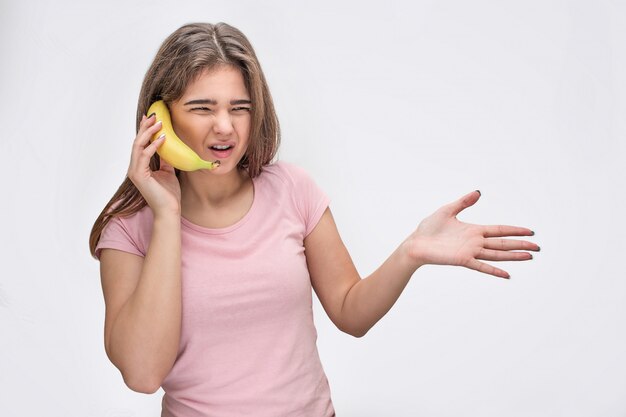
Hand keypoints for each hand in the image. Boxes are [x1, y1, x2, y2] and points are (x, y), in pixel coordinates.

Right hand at [127, 114, 181, 215]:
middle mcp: (135, 168)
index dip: (145, 130)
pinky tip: (162, 138)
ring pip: (138, 146)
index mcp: (140, 167)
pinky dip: (153, 146)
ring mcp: (135, 172)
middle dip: (145, 127)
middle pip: (137, 142)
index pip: (140, 144)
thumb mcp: (168, 172)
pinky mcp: (139, 176)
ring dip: (148, 133)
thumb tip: (168, 148)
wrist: (169, 210)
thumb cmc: (169, 194)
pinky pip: (144, 156)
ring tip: (158, 122)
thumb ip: (165, 160)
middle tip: (154, 115)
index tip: (151, 118)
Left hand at [405, 190, 538, 278]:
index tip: (530, 231)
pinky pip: (481, 266)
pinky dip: (494, 271)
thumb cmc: (429, 228)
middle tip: (538, 247)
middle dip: (520, 245)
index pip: (499, 230)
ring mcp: (470, 252)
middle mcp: (475, 242)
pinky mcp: (462, 260)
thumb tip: (479, 192)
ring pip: (497, 254)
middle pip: (503, 243)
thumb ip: (464, 202)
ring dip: (513, 256)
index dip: (514, 230)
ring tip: (530, 257)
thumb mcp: (448, 210)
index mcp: (474, 230)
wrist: (416, 243)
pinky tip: (507, 274)